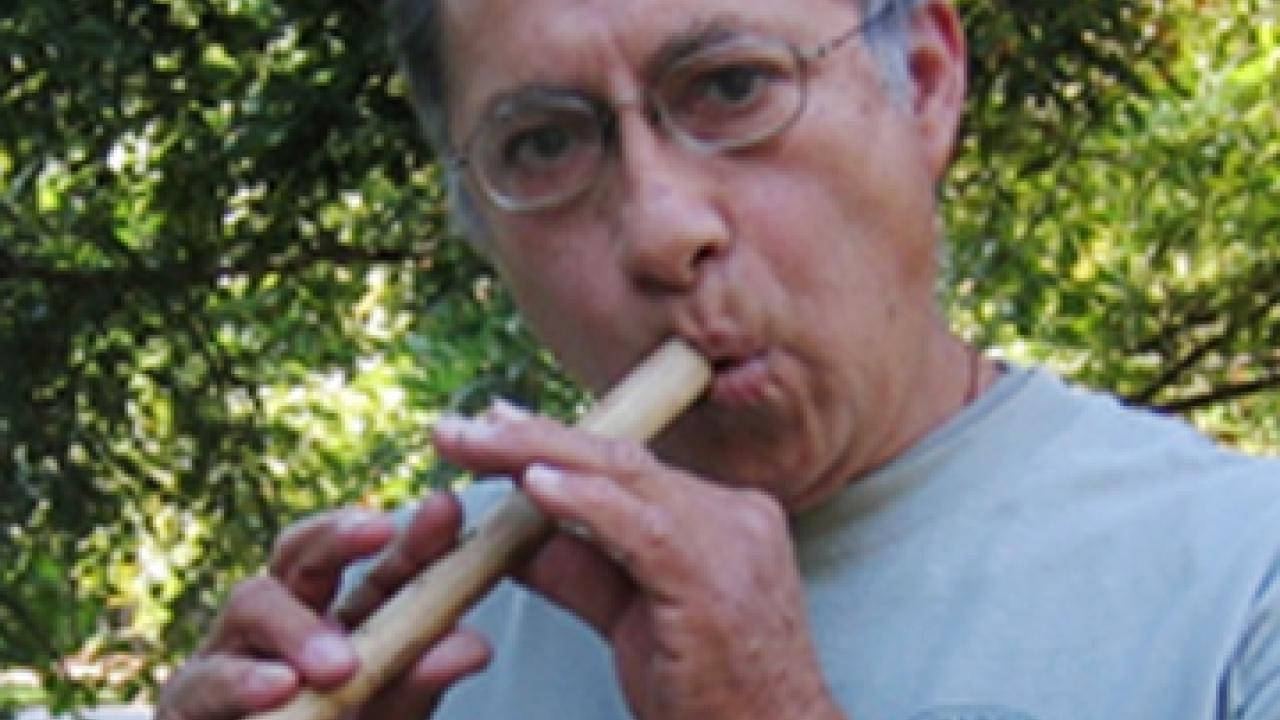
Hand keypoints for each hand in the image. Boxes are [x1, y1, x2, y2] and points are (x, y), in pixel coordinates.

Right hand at [156, 497, 490, 719]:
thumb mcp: (387, 716)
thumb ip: (419, 682)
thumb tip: (473, 645)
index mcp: (347, 620)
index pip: (381, 567)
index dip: (413, 536)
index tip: (445, 508)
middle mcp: (285, 623)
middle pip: (303, 552)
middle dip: (339, 534)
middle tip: (377, 530)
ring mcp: (231, 656)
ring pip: (252, 601)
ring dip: (297, 625)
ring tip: (338, 663)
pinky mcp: (187, 702)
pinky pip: (205, 681)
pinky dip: (242, 681)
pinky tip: (278, 687)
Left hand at [434, 403, 841, 719]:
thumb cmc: (713, 701)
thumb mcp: (632, 622)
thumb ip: (580, 571)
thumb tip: (512, 539)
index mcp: (721, 519)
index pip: (626, 467)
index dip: (557, 443)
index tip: (497, 428)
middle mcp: (733, 516)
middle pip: (619, 459)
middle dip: (533, 438)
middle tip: (462, 429)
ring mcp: (732, 542)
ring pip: (623, 477)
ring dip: (539, 456)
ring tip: (476, 444)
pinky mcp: (714, 582)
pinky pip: (641, 527)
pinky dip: (584, 503)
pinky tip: (535, 485)